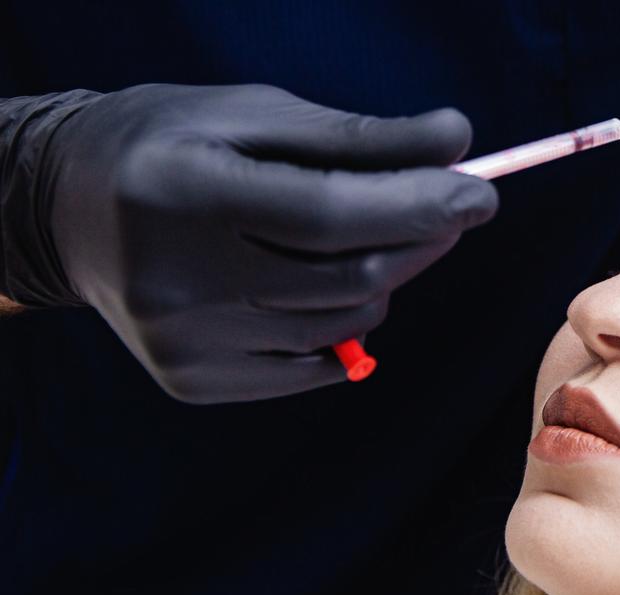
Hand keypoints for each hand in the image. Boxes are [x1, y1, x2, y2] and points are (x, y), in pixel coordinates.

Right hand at [37, 84, 496, 401]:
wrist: (66, 209)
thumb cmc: (174, 144)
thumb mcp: (254, 115)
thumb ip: (357, 137)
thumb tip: (457, 143)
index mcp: (184, 194)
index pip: (329, 215)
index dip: (419, 206)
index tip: (480, 193)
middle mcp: (176, 280)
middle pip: (347, 280)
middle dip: (419, 241)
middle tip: (447, 207)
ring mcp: (182, 342)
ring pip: (343, 325)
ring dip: (385, 281)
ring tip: (366, 237)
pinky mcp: (192, 382)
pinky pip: (314, 363)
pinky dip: (342, 324)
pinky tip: (317, 284)